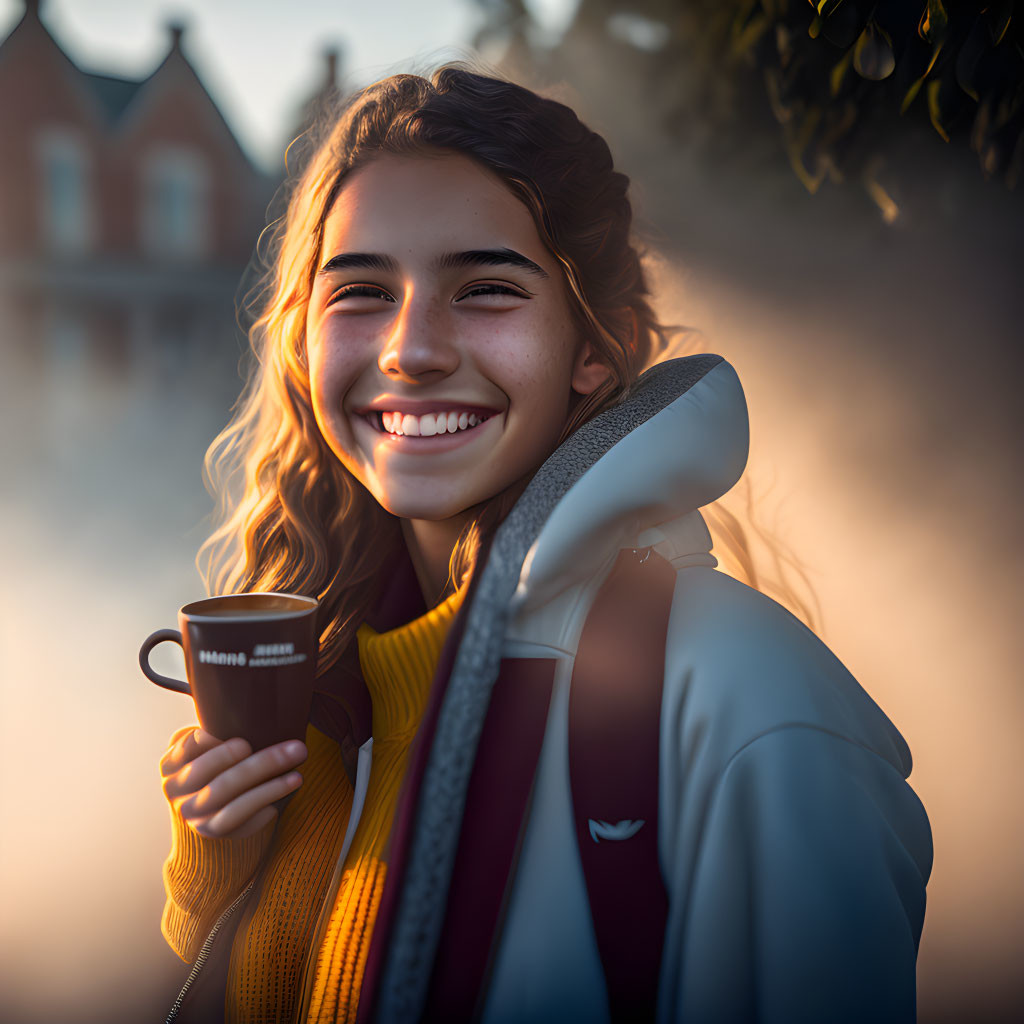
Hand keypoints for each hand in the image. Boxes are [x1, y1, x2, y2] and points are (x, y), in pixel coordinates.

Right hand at [159, 726, 306, 839]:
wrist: (203, 810)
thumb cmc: (215, 764)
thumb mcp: (205, 746)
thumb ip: (216, 728)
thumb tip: (255, 701)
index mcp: (172, 762)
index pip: (192, 746)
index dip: (217, 741)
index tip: (247, 737)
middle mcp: (176, 790)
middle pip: (219, 776)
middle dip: (262, 763)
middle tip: (295, 750)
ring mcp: (193, 814)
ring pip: (232, 801)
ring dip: (269, 788)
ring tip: (297, 776)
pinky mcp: (211, 831)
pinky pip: (238, 822)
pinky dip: (260, 810)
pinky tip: (280, 800)